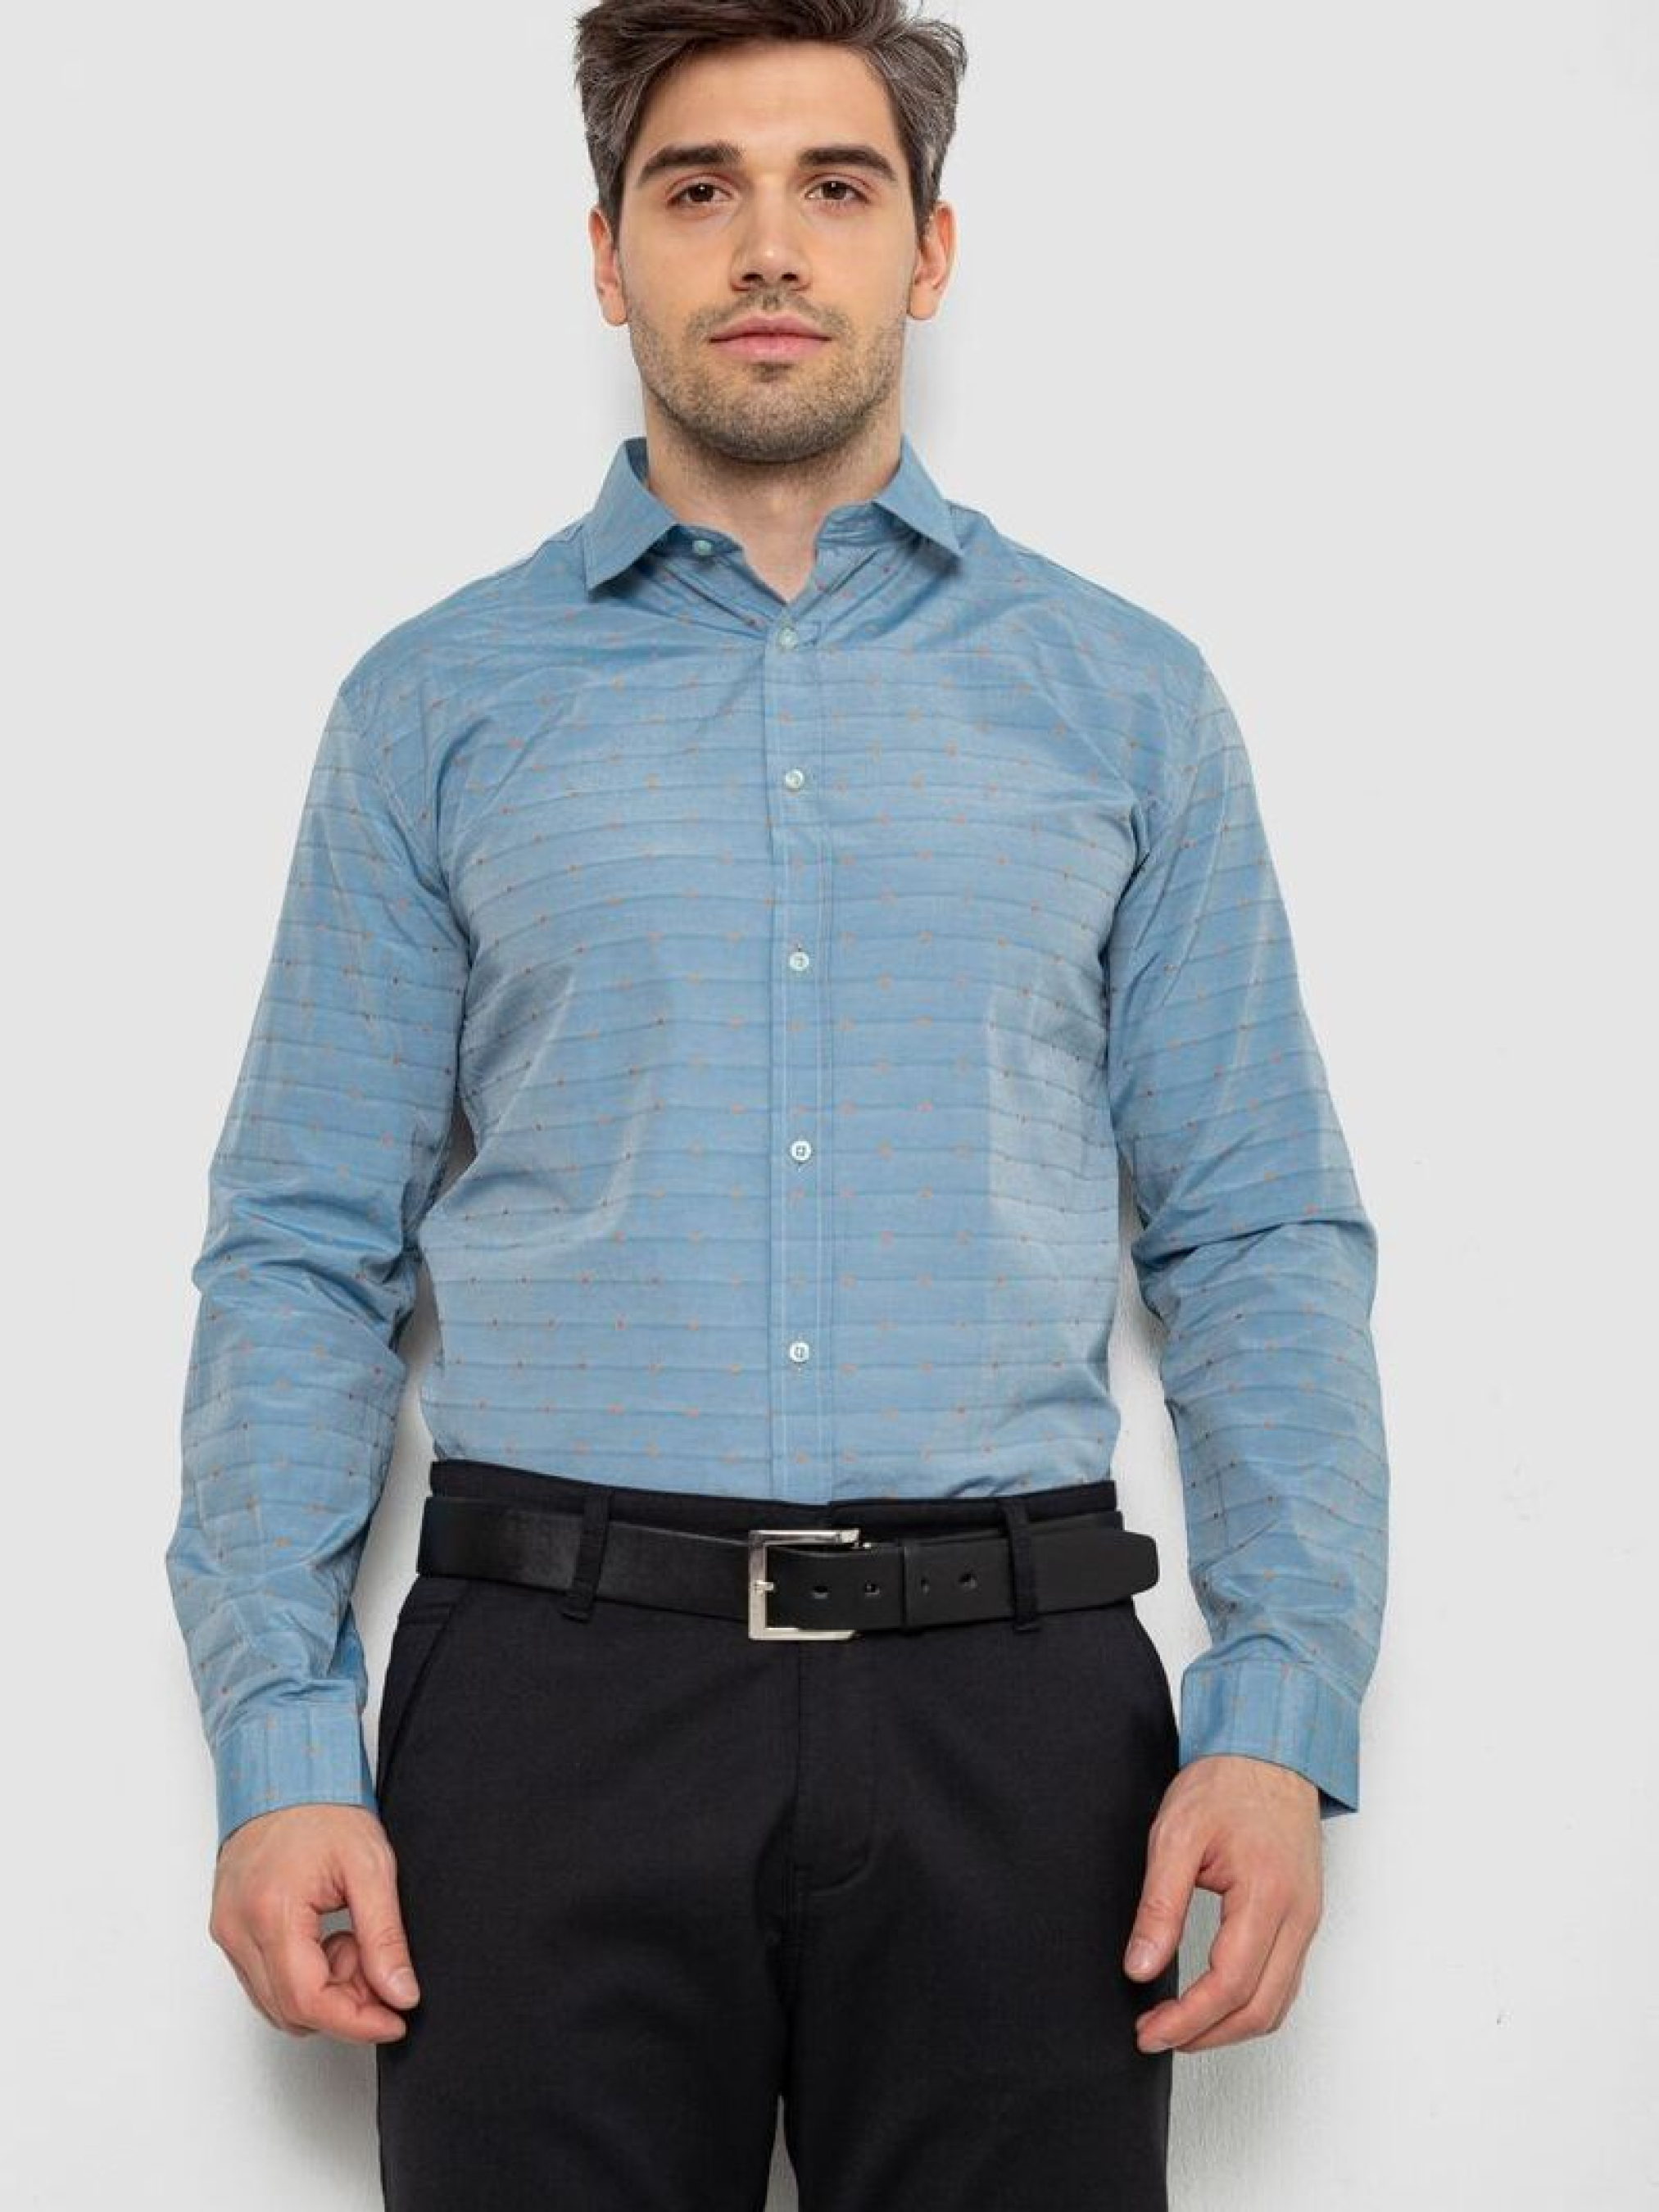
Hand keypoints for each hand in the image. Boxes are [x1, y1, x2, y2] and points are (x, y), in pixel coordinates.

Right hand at [208, 1804, 421, 2043]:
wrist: (285, 1773)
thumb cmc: (324, 1809)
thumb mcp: (372, 1867)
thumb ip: (385, 1937)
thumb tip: (400, 1993)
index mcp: (271, 1913)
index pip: (309, 2002)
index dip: (356, 2021)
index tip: (394, 2019)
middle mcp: (238, 1929)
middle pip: (290, 2010)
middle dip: (344, 2003)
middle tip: (377, 1964)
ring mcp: (227, 1931)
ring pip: (275, 2002)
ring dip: (321, 1991)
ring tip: (351, 1941)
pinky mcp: (228, 1928)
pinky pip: (263, 1980)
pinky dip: (300, 1976)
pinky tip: (326, 1939)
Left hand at [1121, 1753, 1323, 2053]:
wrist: (1270, 1751)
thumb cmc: (1226, 1783)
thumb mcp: (1176, 1835)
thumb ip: (1159, 1906)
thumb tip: (1140, 1968)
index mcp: (1267, 1895)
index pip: (1230, 1985)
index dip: (1187, 2020)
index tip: (1148, 2031)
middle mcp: (1298, 1917)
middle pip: (1260, 2010)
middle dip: (1204, 2035)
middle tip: (1155, 2035)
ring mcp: (1307, 1920)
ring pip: (1276, 2004)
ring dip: (1228, 2028)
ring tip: (1179, 2026)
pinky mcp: (1304, 1919)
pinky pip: (1284, 1982)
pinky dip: (1249, 2005)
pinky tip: (1214, 2002)